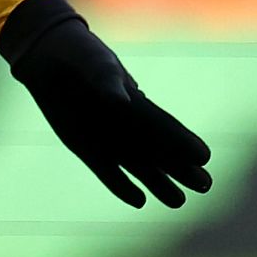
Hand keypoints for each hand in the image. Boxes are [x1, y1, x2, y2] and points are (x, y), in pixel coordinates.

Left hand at [0, 0, 213, 209]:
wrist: (51, 58)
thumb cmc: (79, 55)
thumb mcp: (94, 63)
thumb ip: (107, 81)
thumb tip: (121, 101)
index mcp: (135, 102)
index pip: (164, 127)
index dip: (183, 142)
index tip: (204, 156)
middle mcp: (126, 125)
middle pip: (159, 152)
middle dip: (182, 169)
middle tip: (206, 186)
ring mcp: (107, 139)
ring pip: (139, 166)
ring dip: (158, 184)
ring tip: (180, 202)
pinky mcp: (86, 148)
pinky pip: (107, 172)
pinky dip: (121, 186)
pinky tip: (140, 201)